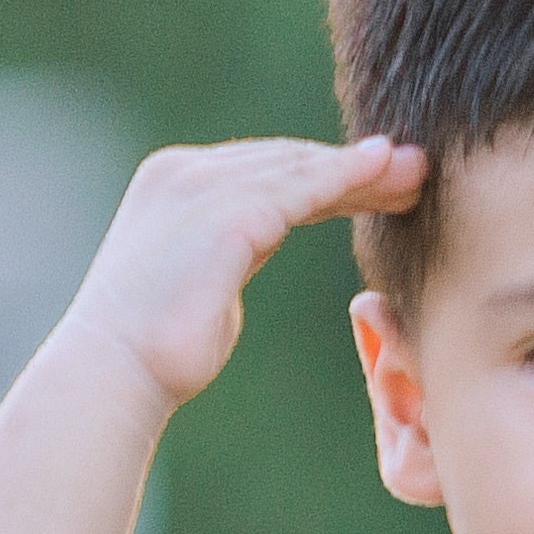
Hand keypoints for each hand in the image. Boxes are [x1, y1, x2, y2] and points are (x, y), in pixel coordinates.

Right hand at [59, 136, 423, 404]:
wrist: (115, 373)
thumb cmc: (156, 349)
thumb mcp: (202, 278)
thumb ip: (232, 246)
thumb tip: (261, 240)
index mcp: (175, 182)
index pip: (265, 169)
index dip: (325, 173)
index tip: (379, 182)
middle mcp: (184, 172)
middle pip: (287, 160)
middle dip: (352, 166)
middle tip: (413, 168)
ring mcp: (200, 187)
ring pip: (301, 168)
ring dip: (364, 169)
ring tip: (418, 171)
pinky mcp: (225, 213)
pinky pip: (302, 188)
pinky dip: (348, 177)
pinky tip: (387, 171)